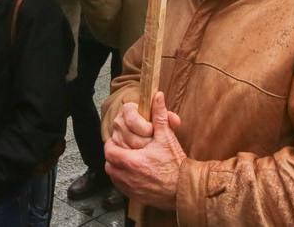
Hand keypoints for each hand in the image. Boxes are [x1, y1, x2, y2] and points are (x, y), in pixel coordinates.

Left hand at [104, 92, 184, 208]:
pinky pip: (121, 187)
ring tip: (127, 161)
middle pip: (109, 165)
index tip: (117, 141)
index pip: (109, 151)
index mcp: (132, 161)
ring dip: (117, 168)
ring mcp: (131, 189)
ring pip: (114, 176)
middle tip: (122, 150)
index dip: (112, 145)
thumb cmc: (176, 164)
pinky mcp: (135, 197)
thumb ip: (159, 116)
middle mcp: (128, 177)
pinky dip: (123, 180)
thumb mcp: (167, 137)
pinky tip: (134, 174)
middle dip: (113, 156)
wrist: (185, 189)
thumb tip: (157, 96)